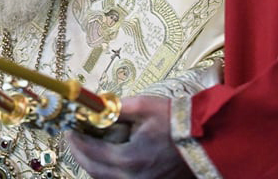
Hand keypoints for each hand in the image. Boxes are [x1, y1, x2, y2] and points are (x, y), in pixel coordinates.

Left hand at [67, 95, 192, 178]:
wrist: (208, 139)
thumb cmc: (178, 121)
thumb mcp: (145, 106)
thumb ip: (117, 107)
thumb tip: (98, 105)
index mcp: (129, 158)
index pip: (91, 152)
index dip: (76, 141)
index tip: (69, 130)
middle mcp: (133, 178)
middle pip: (94, 171)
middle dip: (80, 155)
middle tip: (73, 139)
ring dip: (93, 166)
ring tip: (87, 149)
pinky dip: (108, 172)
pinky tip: (107, 160)